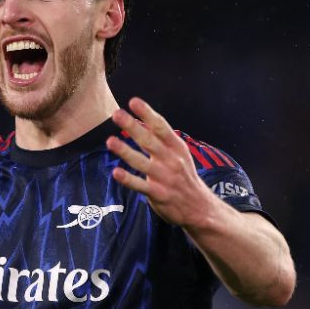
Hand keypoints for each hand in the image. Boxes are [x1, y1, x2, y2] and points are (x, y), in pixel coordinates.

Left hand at [106, 97, 216, 228]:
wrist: (199, 207)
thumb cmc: (184, 176)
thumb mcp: (179, 154)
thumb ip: (162, 139)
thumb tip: (142, 119)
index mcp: (176, 147)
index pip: (160, 127)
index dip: (147, 113)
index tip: (133, 101)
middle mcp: (171, 160)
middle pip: (149, 140)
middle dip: (132, 126)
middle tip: (117, 114)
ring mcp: (165, 177)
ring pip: (142, 162)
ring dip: (126, 151)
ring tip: (110, 141)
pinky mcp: (159, 194)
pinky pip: (141, 185)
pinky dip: (129, 179)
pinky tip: (116, 173)